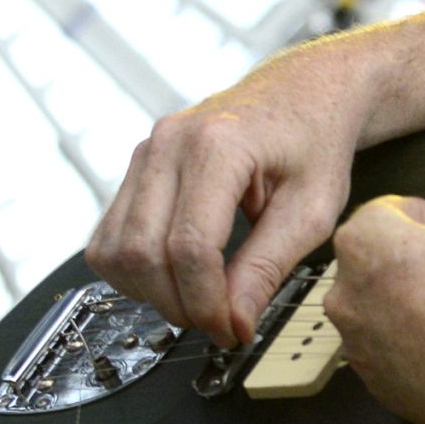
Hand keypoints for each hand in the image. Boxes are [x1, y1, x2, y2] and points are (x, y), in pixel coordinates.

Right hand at [87, 41, 373, 345]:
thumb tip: (234, 324)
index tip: (232, 330)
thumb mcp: (312, 209)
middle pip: (142, 252)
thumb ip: (268, 267)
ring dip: (151, 293)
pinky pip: (109, 236)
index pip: (189, 246)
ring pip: (115, 249)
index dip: (206, 302)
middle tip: (218, 323)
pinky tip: (176, 276)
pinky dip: (134, 271)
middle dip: (178, 304)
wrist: (305, 93)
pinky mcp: (137, 166)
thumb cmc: (315, 142)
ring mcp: (146, 152)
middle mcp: (169, 144)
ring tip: (199, 301)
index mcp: (218, 145)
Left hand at [323, 196, 424, 423]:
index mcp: (370, 247)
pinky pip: (384, 354)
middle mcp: (349, 296)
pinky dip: (406, 348)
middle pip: (365, 268)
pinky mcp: (375, 387)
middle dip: (397, 264)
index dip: (414, 214)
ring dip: (398, 308)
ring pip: (370, 315)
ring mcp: (357, 347)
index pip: (378, 215)